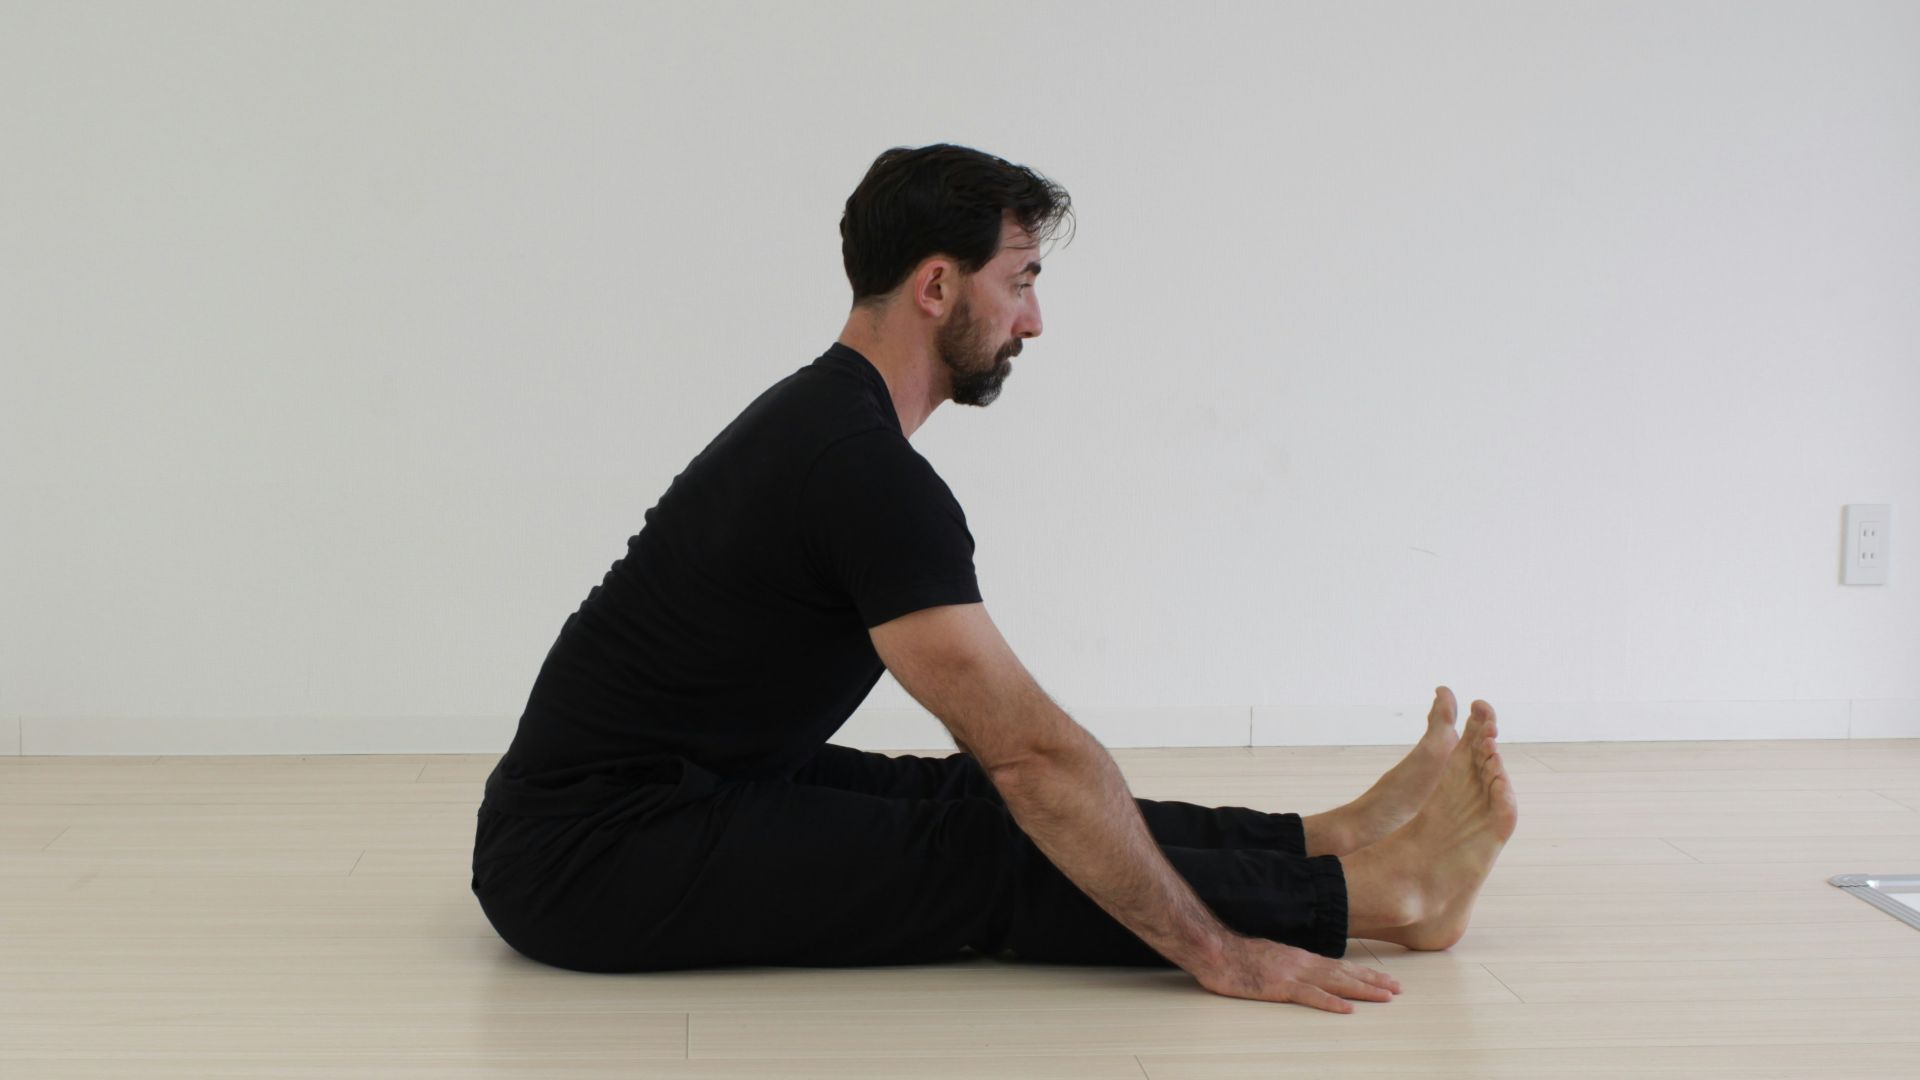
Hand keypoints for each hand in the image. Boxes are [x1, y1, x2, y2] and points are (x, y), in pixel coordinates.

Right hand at [1193, 934, 1401, 1012]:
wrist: (1215, 949)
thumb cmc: (1236, 956)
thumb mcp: (1269, 957)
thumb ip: (1288, 965)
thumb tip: (1302, 973)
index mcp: (1299, 958)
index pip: (1339, 966)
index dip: (1363, 973)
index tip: (1384, 980)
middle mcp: (1302, 963)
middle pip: (1344, 973)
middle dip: (1373, 981)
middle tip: (1397, 989)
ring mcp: (1292, 974)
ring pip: (1335, 983)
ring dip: (1362, 990)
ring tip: (1385, 996)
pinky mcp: (1279, 986)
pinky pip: (1310, 996)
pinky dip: (1331, 1002)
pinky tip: (1347, 1009)